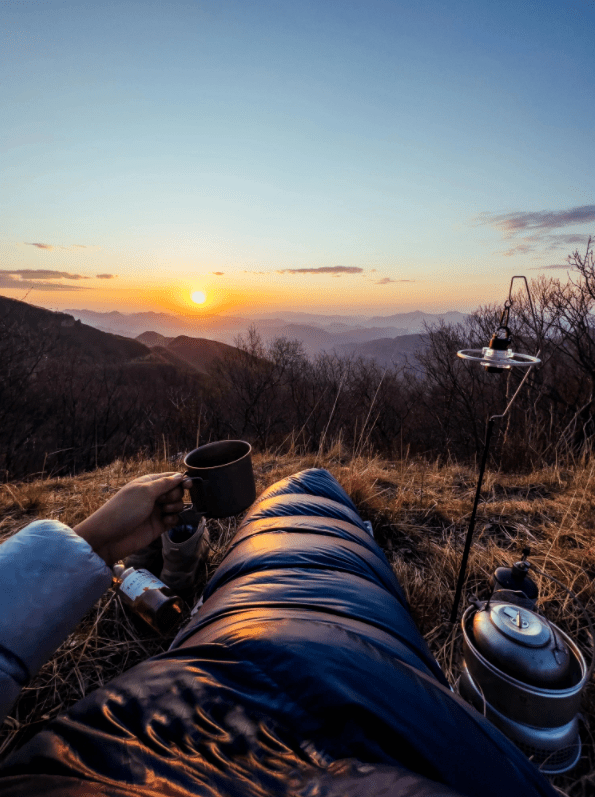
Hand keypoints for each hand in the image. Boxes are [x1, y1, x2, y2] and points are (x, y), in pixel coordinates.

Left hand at [73, 473, 191, 566]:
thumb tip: (180, 476)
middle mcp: (154, 496)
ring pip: (177, 505)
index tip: (188, 485)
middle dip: (175, 495)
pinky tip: (165, 522)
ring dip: (174, 508)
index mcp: (149, 483)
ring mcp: (156, 511)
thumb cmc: (124, 510)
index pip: (171, 477)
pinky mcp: (158, 526)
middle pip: (176, 491)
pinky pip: (174, 520)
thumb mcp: (145, 491)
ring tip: (163, 513)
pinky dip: (173, 520)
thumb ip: (165, 483)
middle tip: (163, 501)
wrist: (109, 538)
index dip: (181, 480)